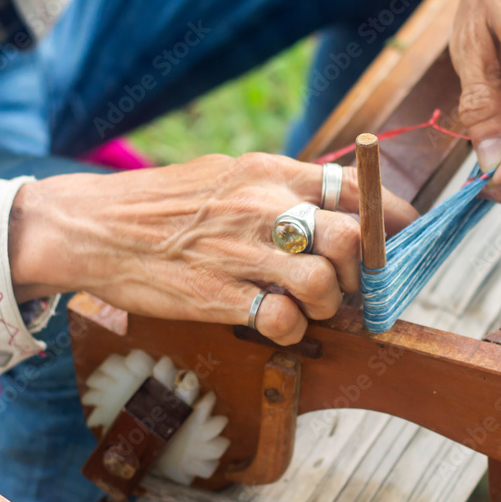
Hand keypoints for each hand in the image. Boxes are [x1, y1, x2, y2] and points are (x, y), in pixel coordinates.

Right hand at [8, 154, 417, 344]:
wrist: (95, 227)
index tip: (406, 239)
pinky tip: (276, 323)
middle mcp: (265, 206)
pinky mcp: (219, 295)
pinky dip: (293, 331)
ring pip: (327, 284)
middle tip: (348, 285)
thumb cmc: (167, 203)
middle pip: (355, 240)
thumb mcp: (230, 173)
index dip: (394, 217)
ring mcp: (243, 251)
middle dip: (363, 272)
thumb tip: (340, 208)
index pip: (358, 189)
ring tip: (306, 305)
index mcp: (272, 171)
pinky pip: (285, 321)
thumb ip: (285, 187)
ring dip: (327, 304)